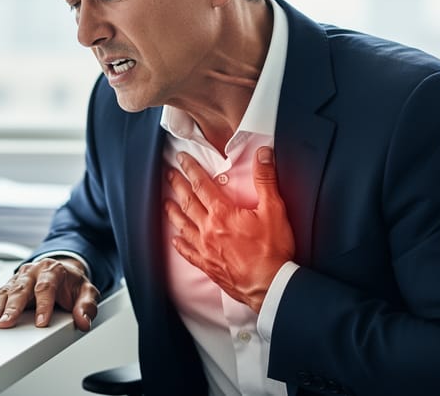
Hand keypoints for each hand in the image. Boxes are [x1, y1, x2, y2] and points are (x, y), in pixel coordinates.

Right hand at [0, 257, 99, 330]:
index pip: (46, 287)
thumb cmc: (72, 284)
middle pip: (21, 289)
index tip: (41, 322)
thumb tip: (83, 320)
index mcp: (52, 270)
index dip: (43, 305)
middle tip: (6, 323)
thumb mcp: (86, 292)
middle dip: (12, 307)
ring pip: (5, 292)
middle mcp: (33, 272)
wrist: (63, 272)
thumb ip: (87, 305)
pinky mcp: (9, 286)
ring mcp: (19, 278)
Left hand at [165, 147, 294, 312]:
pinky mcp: (208, 265)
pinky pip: (188, 253)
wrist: (269, 285)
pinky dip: (180, 245)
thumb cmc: (272, 250)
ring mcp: (205, 248)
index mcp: (222, 213)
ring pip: (183, 225)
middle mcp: (208, 229)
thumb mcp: (274, 209)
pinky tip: (175, 240)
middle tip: (168, 174)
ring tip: (165, 202)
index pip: (202, 185)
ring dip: (173, 211)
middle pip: (188, 202)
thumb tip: (262, 154)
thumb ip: (265, 179)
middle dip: (177, 185)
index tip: (181, 159)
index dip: (191, 169)